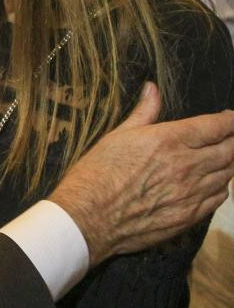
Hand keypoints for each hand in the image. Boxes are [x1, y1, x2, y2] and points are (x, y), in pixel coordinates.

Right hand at [50, 82, 233, 264]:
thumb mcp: (117, 136)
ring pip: (228, 174)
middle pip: (229, 150)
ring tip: (225, 156)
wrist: (88, 217)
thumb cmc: (97, 175)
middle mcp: (186, 166)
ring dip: (229, 163)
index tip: (231, 118)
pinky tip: (214, 182)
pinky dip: (222, 186)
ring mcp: (191, 193)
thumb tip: (152, 89)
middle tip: (232, 136)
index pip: (215, 127)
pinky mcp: (189, 216)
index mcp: (168, 140)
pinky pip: (219, 198)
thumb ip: (143, 112)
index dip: (229, 121)